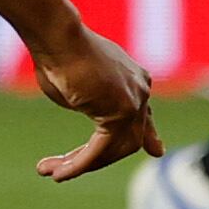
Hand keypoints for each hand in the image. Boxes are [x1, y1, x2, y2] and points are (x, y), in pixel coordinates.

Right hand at [26, 17, 159, 181]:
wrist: (57, 36)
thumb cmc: (58, 56)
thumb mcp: (80, 88)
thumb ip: (93, 108)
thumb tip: (90, 123)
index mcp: (135, 79)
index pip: (144, 117)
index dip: (147, 137)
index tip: (156, 151)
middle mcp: (141, 90)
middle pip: (129, 140)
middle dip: (97, 160)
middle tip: (62, 172)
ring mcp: (134, 100)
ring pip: (114, 149)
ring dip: (81, 165)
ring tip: (52, 172)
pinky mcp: (120, 111)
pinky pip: (99, 148)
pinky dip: (78, 164)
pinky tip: (58, 172)